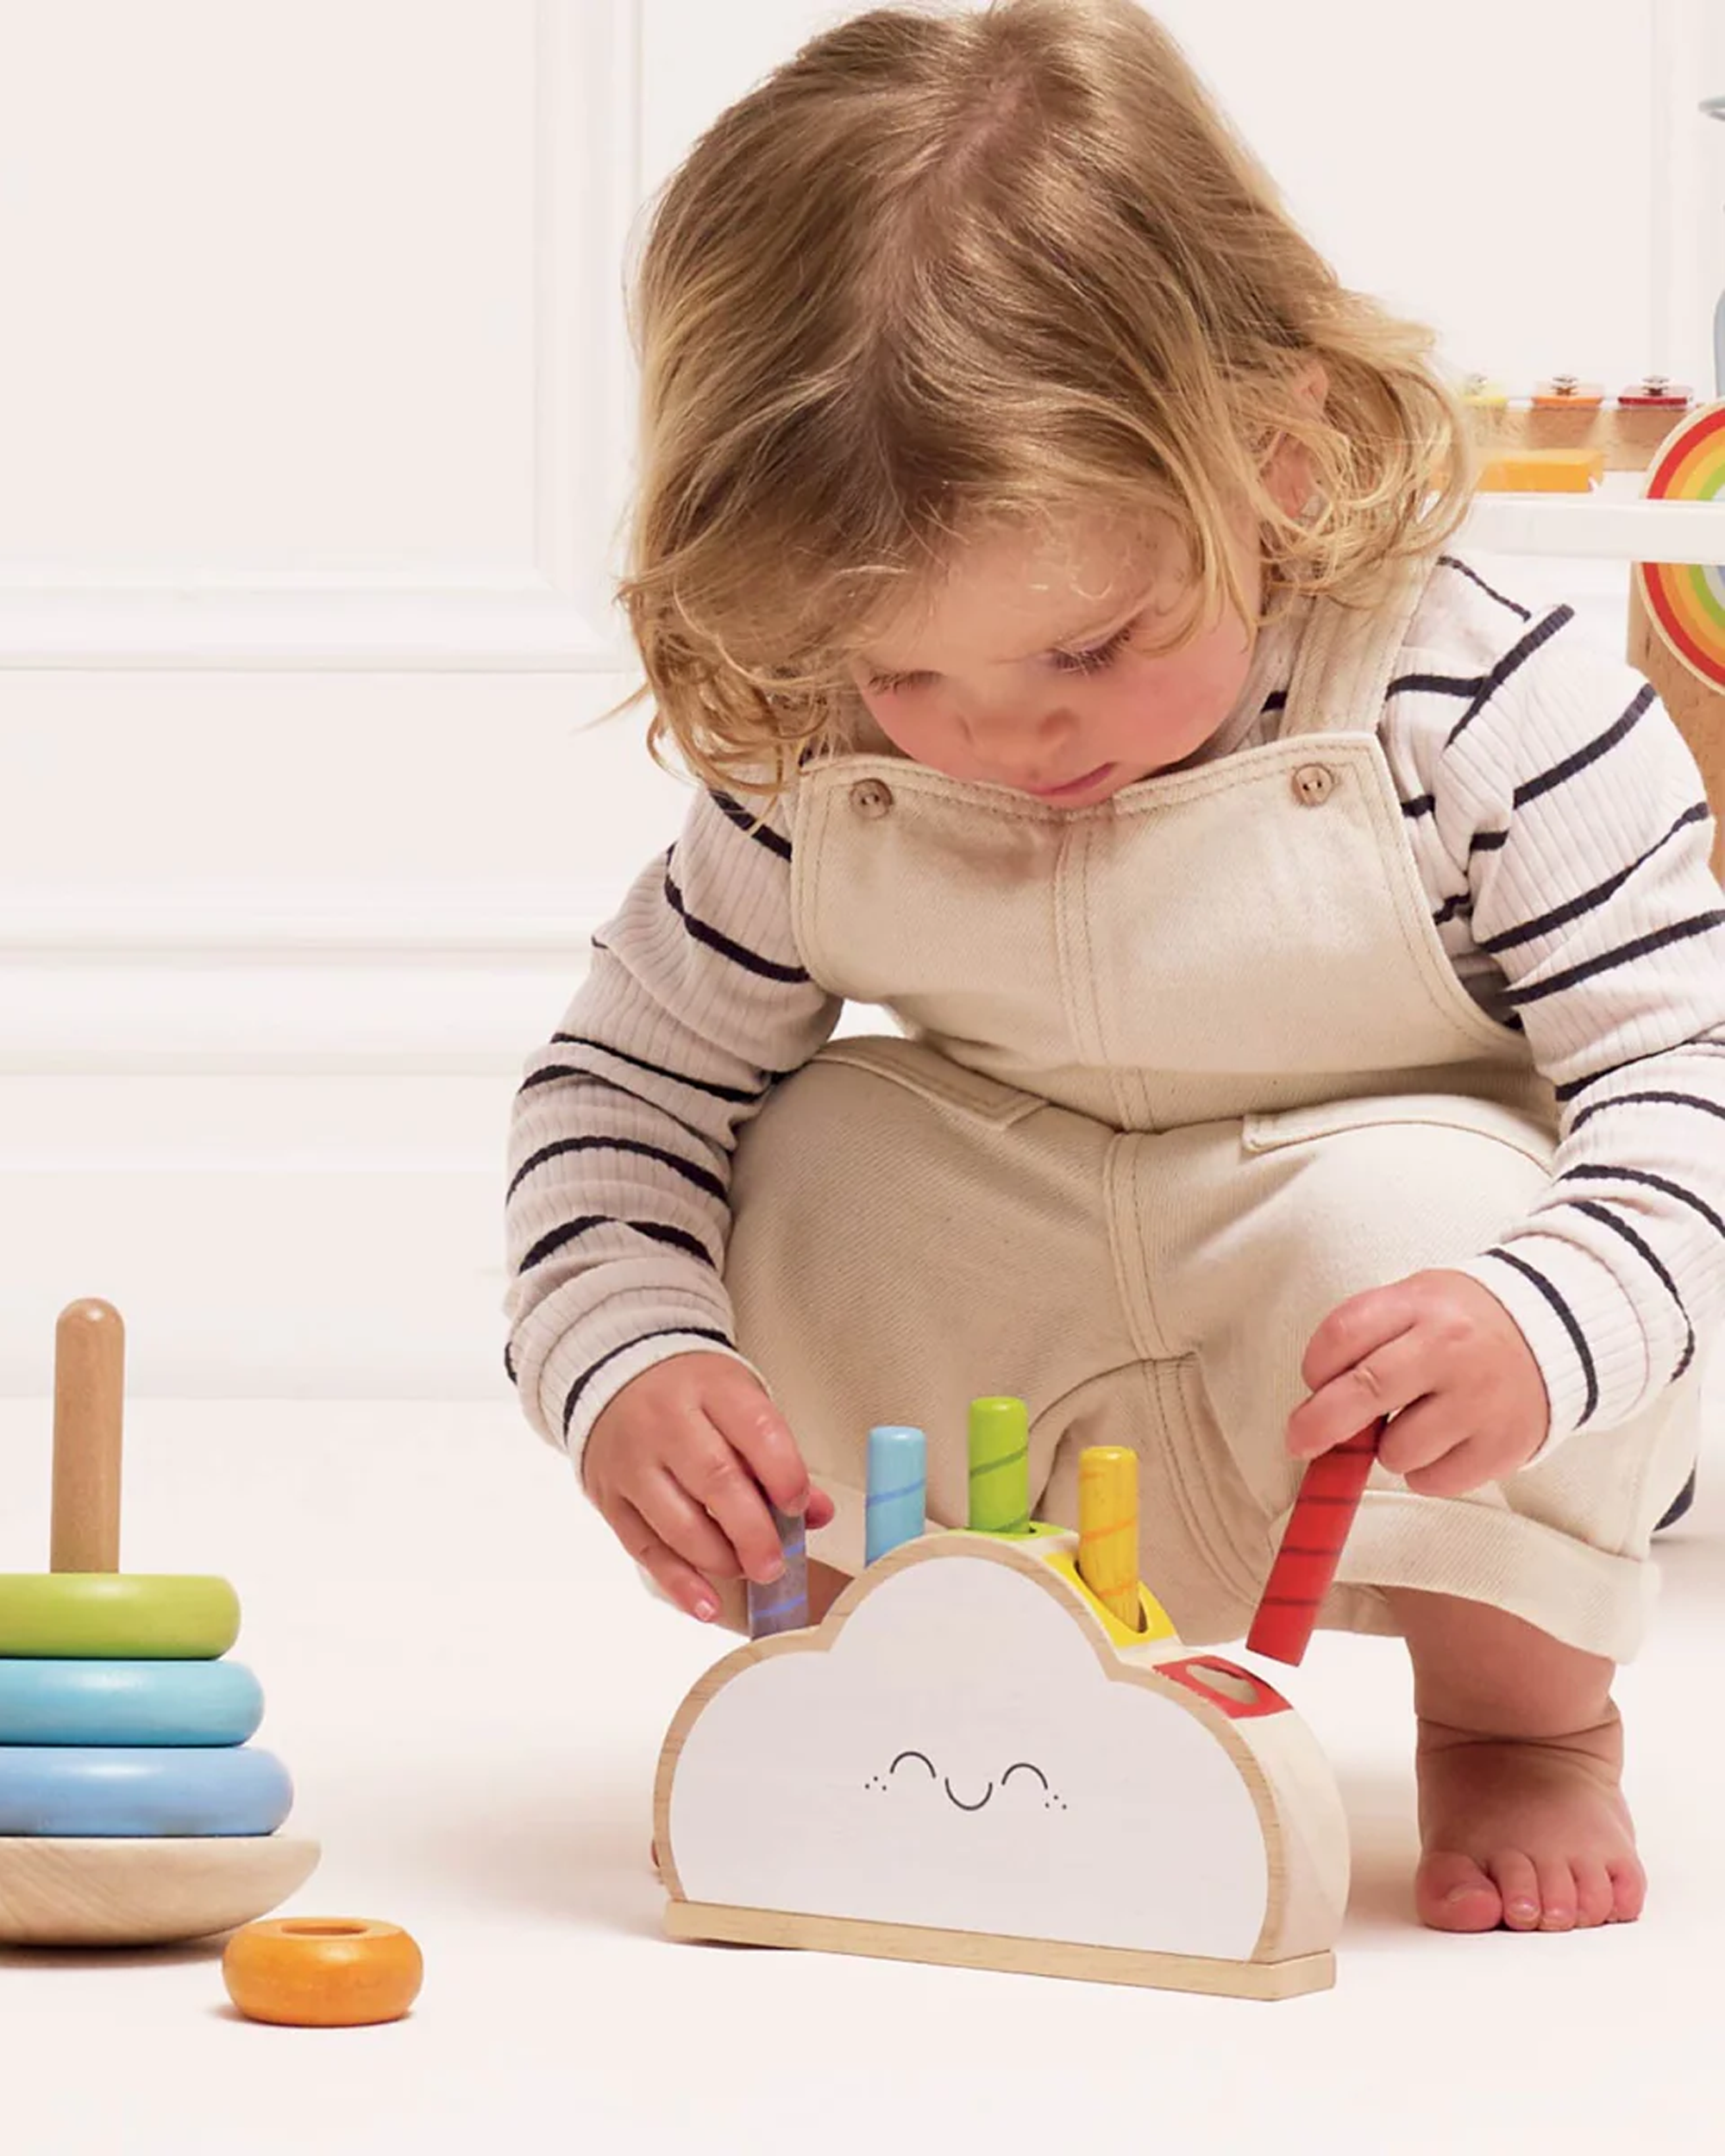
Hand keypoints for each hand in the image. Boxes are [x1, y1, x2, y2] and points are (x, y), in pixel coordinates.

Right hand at [583, 1352, 834, 1620]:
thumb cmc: (693, 1396)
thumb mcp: (740, 1402)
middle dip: (752, 1531)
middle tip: (775, 1563)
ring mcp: (632, 1460)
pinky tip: (706, 1604)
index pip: (756, 1429)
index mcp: (711, 1387)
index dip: (784, 1474)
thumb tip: (819, 1513)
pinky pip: (644, 1547)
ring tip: (748, 1572)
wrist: (616, 1377)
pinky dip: (678, 1582)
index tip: (799, 1506)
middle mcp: (666, 1420)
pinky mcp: (610, 1496)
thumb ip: (778, 1457)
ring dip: (719, 1559)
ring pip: (677, 1521)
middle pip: (715, 1480)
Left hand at [1286, 1269, 1548, 1496]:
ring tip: (1415, 1422)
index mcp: (1421, 1303)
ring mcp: (1480, 1400)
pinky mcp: (1502, 1446)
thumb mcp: (1417, 1301)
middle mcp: (1451, 1349)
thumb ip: (1367, 1338)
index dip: (1315, 1367)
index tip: (1314, 1383)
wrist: (1561, 1331)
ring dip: (1388, 1448)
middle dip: (1318, 1424)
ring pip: (1397, 1450)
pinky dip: (1424, 1471)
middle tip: (1301, 1439)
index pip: (1343, 1334)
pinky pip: (1433, 1480)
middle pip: (1364, 1392)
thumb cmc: (1465, 1323)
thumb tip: (1317, 1403)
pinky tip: (1443, 1442)